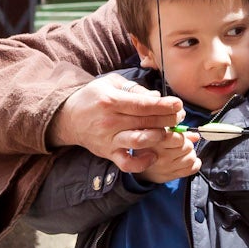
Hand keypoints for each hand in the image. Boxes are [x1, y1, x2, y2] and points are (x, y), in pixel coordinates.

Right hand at [50, 73, 182, 163]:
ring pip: (140, 141)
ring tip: (168, 132)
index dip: (164, 105)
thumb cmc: (94, 98)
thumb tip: (158, 97)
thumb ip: (135, 89)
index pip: (144, 104)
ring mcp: (109, 139)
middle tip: (179, 117)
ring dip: (159, 137)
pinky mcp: (109, 153)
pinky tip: (154, 154)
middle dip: (168, 119)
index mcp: (111, 101)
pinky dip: (142, 162)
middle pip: (146, 122)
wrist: (69, 118)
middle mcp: (110, 121)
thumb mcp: (111, 84)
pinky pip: (127, 163)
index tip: (178, 104)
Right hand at [114, 126, 198, 183]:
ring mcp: (165, 168)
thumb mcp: (155, 133)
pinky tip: (186, 160)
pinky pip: (192, 169)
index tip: (176, 137)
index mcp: (153, 142)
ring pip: (191, 158)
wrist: (137, 165)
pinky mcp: (170, 176)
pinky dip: (194, 164)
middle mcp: (159, 156)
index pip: (178, 138)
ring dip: (190, 153)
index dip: (180, 136)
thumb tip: (196, 136)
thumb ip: (177, 132)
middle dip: (186, 144)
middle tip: (179, 145)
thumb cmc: (148, 146)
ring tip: (181, 153)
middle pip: (187, 147)